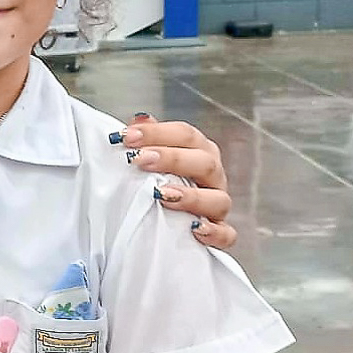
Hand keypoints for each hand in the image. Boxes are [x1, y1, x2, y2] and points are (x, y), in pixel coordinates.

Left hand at [116, 113, 235, 251]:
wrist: (159, 221)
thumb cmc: (156, 180)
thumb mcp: (149, 157)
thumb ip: (147, 139)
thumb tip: (139, 118)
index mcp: (198, 151)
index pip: (185, 134)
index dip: (157, 133)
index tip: (127, 137)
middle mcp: (212, 175)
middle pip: (204, 161)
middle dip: (171, 159)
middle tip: (139, 160)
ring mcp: (217, 204)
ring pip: (218, 199)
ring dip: (191, 196)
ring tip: (162, 194)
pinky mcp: (219, 232)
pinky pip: (226, 234)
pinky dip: (214, 232)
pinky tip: (194, 228)